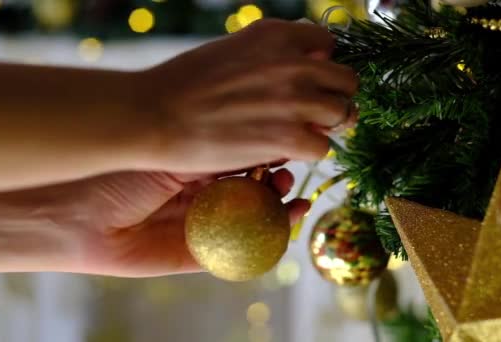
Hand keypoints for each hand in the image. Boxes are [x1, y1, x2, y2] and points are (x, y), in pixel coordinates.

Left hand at [0, 169, 308, 276]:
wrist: (79, 210)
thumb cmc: (123, 167)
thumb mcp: (178, 151)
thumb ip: (219, 151)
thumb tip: (264, 136)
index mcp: (196, 166)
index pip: (244, 160)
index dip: (269, 154)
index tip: (292, 145)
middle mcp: (202, 195)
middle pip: (253, 191)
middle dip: (276, 182)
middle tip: (287, 173)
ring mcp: (200, 226)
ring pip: (250, 222)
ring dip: (277, 212)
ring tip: (290, 196)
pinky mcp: (196, 256)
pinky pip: (237, 253)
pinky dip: (263, 243)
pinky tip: (282, 224)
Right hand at [136, 19, 358, 174]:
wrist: (153, 115)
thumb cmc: (184, 84)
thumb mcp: (231, 49)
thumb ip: (270, 52)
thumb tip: (307, 61)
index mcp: (277, 34)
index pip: (328, 43)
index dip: (320, 65)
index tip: (307, 82)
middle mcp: (293, 62)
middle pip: (346, 81)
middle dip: (333, 97)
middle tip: (314, 113)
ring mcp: (294, 99)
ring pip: (342, 114)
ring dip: (326, 127)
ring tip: (300, 133)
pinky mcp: (289, 137)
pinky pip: (322, 148)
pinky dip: (308, 153)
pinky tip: (285, 151)